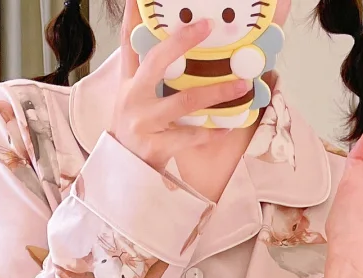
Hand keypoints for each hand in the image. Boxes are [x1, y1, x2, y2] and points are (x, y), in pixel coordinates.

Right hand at [110, 0, 252, 171]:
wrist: (122, 174)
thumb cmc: (134, 132)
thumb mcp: (132, 100)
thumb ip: (145, 73)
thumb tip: (168, 49)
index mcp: (128, 84)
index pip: (129, 44)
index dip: (133, 18)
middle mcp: (133, 99)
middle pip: (157, 62)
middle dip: (182, 41)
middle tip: (207, 27)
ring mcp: (144, 124)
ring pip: (184, 102)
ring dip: (216, 93)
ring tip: (240, 86)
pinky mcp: (155, 147)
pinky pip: (190, 137)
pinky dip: (211, 133)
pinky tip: (226, 127)